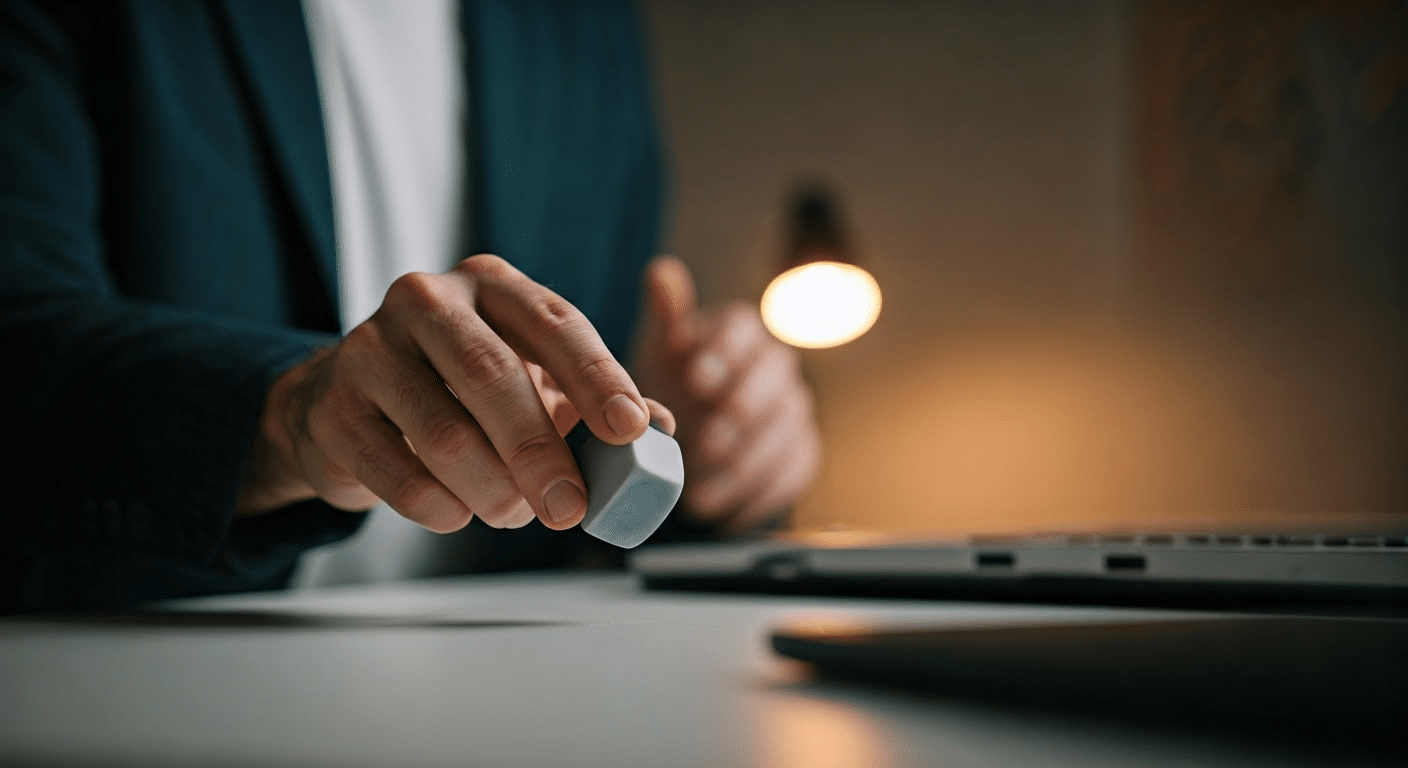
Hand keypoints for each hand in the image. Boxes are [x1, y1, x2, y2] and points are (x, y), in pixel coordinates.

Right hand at [237, 254, 672, 531]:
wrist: (344, 405)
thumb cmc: (459, 392)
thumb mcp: (533, 382)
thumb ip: (595, 402)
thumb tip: (660, 427)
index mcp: (492, 284)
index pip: (556, 323)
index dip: (597, 377)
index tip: (630, 430)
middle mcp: (427, 300)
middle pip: (492, 376)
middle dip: (541, 451)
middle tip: (570, 508)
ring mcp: (369, 348)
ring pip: (444, 432)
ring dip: (491, 489)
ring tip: (513, 512)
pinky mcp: (333, 407)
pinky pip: (396, 472)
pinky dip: (440, 507)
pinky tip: (457, 512)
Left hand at [634, 256, 820, 531]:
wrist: (694, 434)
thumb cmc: (675, 386)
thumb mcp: (660, 353)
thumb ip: (665, 318)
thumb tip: (660, 270)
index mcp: (739, 332)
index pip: (745, 328)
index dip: (724, 352)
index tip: (696, 378)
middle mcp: (774, 366)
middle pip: (774, 380)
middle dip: (742, 412)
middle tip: (708, 441)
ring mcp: (793, 411)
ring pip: (784, 431)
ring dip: (743, 464)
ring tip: (701, 492)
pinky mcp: (801, 453)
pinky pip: (791, 474)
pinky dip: (756, 496)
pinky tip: (723, 513)